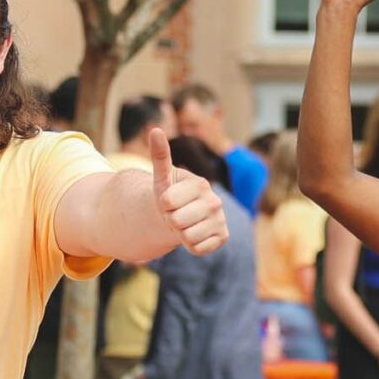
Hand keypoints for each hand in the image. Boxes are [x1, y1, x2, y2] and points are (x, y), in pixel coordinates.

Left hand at [146, 129, 227, 253]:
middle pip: (177, 221)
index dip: (162, 205)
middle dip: (171, 220)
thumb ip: (160, 155)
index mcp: (201, 184)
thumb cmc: (170, 195)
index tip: (168, 201)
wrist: (181, 215)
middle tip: (176, 214)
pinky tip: (195, 234)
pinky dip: (191, 245)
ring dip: (180, 234)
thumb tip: (155, 129)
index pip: (167, 202)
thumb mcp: (162, 177)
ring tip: (185, 224)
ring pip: (187, 237)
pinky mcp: (223, 237)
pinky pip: (197, 249)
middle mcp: (215, 201)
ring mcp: (221, 219)